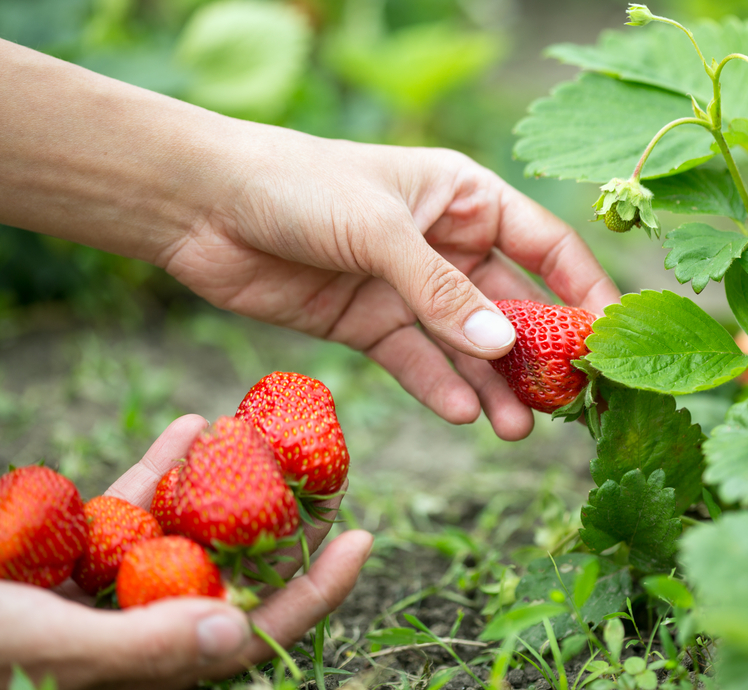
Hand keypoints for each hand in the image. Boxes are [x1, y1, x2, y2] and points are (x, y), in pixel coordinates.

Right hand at [0, 415, 372, 689]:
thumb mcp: (45, 645)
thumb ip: (140, 650)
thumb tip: (233, 636)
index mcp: (152, 664)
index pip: (254, 634)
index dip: (315, 592)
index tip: (362, 537)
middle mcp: (142, 625)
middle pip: (234, 573)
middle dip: (283, 523)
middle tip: (327, 468)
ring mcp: (110, 584)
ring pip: (189, 530)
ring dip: (229, 483)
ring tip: (267, 436)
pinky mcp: (73, 548)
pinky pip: (130, 505)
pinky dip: (160, 466)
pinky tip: (191, 423)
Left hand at [161, 137, 619, 440]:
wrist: (203, 206)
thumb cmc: (299, 186)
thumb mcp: (380, 230)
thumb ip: (441, 290)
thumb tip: (502, 347)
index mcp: (465, 197)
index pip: (546, 246)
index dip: (582, 290)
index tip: (607, 339)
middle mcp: (446, 243)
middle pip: (511, 305)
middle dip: (536, 354)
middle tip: (564, 404)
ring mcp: (407, 288)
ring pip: (465, 343)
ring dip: (492, 384)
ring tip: (517, 429)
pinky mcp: (369, 323)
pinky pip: (416, 361)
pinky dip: (440, 387)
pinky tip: (465, 414)